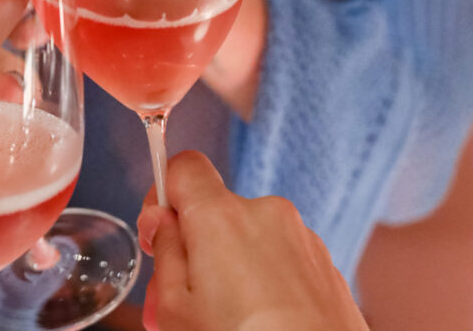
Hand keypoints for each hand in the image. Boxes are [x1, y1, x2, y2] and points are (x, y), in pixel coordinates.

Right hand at [136, 151, 368, 330]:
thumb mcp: (175, 307)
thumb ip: (165, 252)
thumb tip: (163, 222)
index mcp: (222, 216)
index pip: (184, 166)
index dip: (162, 194)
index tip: (157, 232)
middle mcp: (266, 214)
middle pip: (212, 212)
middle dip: (191, 250)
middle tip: (173, 302)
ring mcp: (302, 239)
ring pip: (246, 239)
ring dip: (225, 270)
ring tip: (217, 320)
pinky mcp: (324, 266)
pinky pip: (278, 259)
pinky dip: (260, 282)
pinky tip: (254, 322)